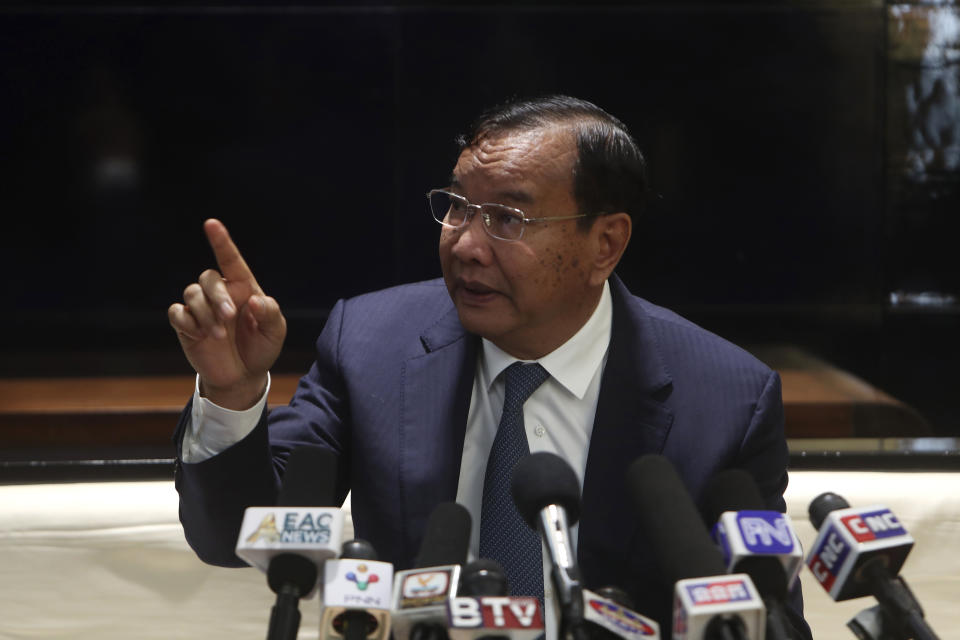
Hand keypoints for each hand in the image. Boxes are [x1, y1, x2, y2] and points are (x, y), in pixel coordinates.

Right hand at [168, 219, 285, 408]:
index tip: (212, 223)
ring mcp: (202, 308)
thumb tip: (255, 300)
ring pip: (191, 293)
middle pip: (207, 278)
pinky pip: (177, 312)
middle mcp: (221, 293)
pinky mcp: (186, 325)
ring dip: (205, 313)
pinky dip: (186, 321)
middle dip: (217, 296)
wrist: (244, 376)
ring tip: (219, 334)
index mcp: (244, 288)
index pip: (231, 260)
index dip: (221, 241)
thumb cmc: (262, 348)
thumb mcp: (275, 332)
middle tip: (229, 317)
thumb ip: (270, 314)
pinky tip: (200, 335)